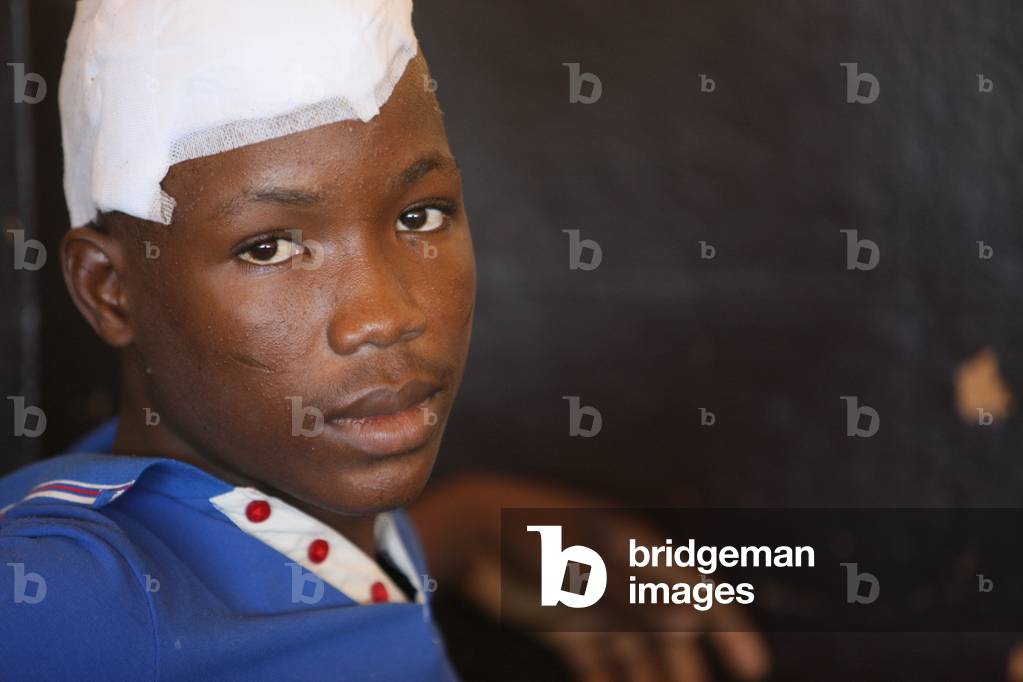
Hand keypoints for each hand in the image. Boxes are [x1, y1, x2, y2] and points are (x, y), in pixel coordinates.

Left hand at [409, 474, 769, 681]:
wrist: (470, 528)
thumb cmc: (531, 531)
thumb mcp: (585, 557)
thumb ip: (635, 592)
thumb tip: (690, 621)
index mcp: (640, 553)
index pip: (696, 590)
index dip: (730, 627)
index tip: (754, 666)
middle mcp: (626, 581)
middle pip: (672, 632)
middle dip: (689, 670)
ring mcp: (597, 606)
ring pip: (640, 654)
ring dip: (656, 680)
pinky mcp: (568, 628)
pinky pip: (602, 664)